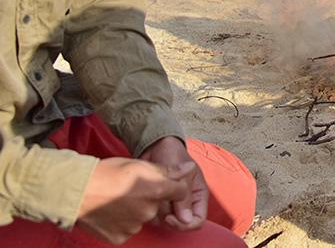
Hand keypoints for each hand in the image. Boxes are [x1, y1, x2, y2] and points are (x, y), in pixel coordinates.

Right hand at [77, 157, 192, 243]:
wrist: (75, 192)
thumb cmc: (106, 173)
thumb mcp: (139, 165)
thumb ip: (168, 170)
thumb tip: (190, 168)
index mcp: (157, 191)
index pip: (181, 192)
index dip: (173, 187)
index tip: (162, 184)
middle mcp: (149, 211)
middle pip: (158, 206)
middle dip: (149, 199)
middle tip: (130, 190)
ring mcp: (135, 226)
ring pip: (142, 218)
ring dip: (135, 211)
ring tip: (116, 200)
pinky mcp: (121, 238)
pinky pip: (127, 230)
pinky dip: (121, 223)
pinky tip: (110, 212)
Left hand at [140, 136, 207, 230]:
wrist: (155, 147)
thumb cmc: (173, 154)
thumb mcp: (183, 174)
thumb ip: (184, 196)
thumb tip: (186, 220)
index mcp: (198, 195)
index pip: (198, 220)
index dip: (185, 224)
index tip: (169, 217)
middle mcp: (186, 202)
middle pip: (180, 223)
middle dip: (167, 216)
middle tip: (156, 203)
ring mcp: (172, 203)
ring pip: (165, 220)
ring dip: (156, 211)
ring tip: (151, 194)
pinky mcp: (159, 202)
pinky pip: (153, 215)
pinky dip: (148, 208)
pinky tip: (145, 195)